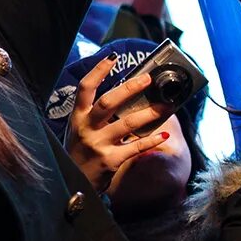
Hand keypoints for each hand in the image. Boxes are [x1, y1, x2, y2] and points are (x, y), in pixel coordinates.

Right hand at [65, 53, 172, 191]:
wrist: (74, 182)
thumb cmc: (80, 151)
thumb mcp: (78, 129)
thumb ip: (93, 114)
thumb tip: (121, 95)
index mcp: (77, 117)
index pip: (85, 88)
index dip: (98, 71)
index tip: (112, 58)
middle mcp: (86, 128)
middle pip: (108, 102)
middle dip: (130, 88)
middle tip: (148, 79)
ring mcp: (98, 144)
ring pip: (128, 123)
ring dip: (150, 113)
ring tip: (166, 106)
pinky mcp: (110, 160)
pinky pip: (136, 147)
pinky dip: (151, 139)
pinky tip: (163, 133)